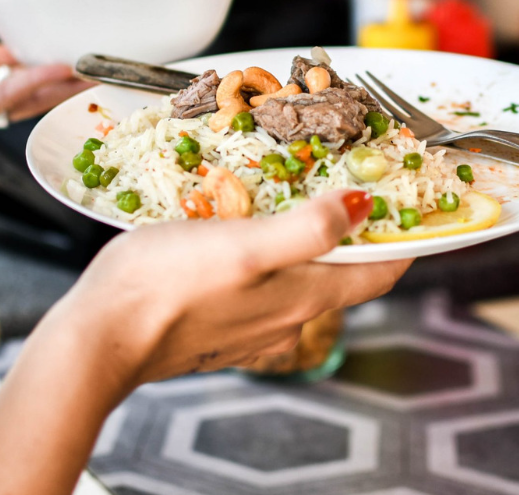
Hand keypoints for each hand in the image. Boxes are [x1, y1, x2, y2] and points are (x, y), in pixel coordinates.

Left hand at [0, 0, 90, 144]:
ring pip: (24, 97)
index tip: (64, 38)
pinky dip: (31, 86)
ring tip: (89, 72)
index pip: (8, 58)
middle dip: (58, 74)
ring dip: (56, 86)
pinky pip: (5, 101)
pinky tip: (54, 70)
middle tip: (90, 60)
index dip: (35, 50)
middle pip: (25, 81)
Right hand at [53, 190, 411, 385]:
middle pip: (344, 274)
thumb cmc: (167, 286)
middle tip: (351, 181)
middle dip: (356, 231)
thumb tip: (363, 206)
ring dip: (309, 243)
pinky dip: (268, 259)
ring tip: (294, 198)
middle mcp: (286, 318)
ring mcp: (251, 327)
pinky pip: (261, 289)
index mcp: (303, 296)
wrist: (103, 337)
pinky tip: (240, 235)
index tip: (415, 200)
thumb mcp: (244, 245)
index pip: (382, 272)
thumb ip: (308, 229)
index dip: (406, 236)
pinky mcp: (218, 326)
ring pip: (301, 280)